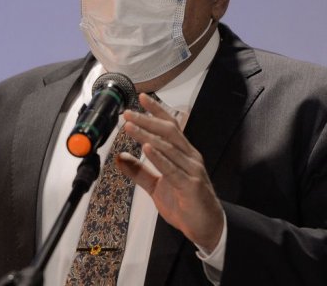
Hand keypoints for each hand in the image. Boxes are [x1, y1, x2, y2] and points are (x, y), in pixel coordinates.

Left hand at [117, 93, 224, 250]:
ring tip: (130, 126)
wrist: (207, 227)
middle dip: (147, 119)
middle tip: (127, 112)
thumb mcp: (156, 186)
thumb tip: (119, 157)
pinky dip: (159, 158)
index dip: (156, 111)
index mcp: (183, 154)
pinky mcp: (191, 185)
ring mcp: (192, 170)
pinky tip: (146, 148)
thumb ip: (139, 171)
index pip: (170, 126)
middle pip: (168, 131)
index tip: (141, 98)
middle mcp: (190, 157)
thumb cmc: (185, 204)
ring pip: (169, 147)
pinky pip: (172, 169)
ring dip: (147, 135)